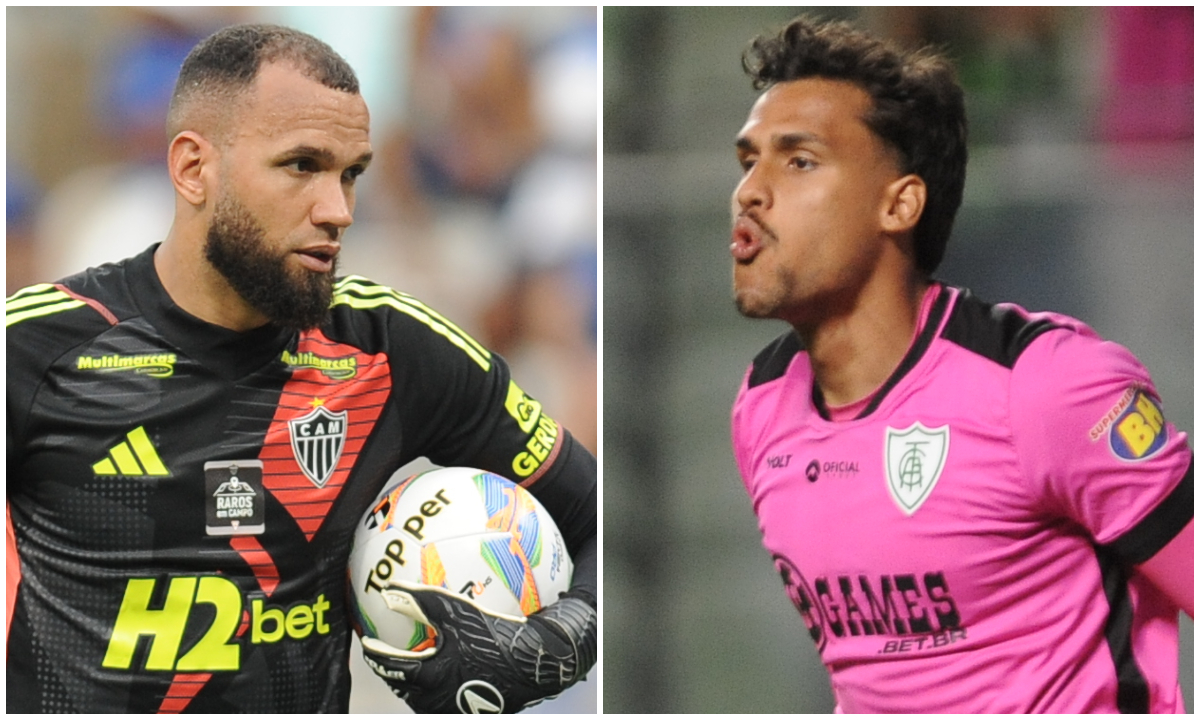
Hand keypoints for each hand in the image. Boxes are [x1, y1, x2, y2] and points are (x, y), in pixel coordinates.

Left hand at [361, 582, 596, 713]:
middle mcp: (436, 699)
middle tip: (390, 656)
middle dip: (394, 672)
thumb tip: (390, 590)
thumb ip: (419, 601)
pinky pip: (446, 701)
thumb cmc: (494, 633)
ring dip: (416, 682)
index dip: (375, 655)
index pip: (389, 667)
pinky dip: (439, 687)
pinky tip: (450, 672)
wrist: (534, 662)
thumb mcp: (455, 611)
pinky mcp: (472, 712)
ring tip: (417, 665)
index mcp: (428, 676)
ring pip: (423, 698)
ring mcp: (454, 709)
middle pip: (404, 687)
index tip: (369, 644)